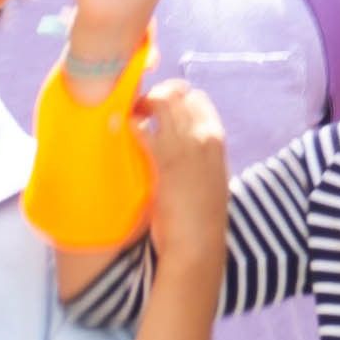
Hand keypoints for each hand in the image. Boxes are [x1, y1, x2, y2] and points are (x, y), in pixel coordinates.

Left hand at [142, 79, 229, 261]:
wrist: (197, 245)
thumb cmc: (201, 217)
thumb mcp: (209, 177)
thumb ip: (197, 156)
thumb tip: (178, 144)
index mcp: (217, 140)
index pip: (197, 99)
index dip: (176, 98)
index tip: (160, 107)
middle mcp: (204, 137)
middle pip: (177, 94)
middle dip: (155, 94)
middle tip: (138, 106)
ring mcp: (184, 147)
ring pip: (160, 102)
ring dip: (141, 103)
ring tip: (129, 114)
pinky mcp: (163, 162)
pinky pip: (143, 127)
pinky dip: (130, 122)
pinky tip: (122, 128)